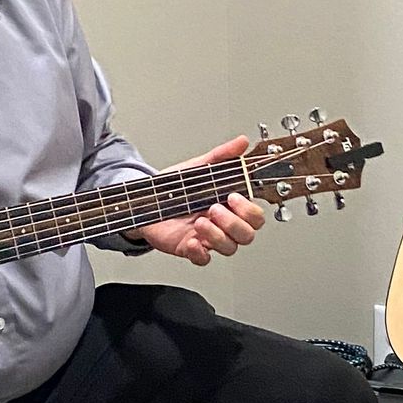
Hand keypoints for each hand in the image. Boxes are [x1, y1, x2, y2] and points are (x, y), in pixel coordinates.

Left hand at [136, 137, 265, 267]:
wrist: (147, 199)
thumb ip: (221, 156)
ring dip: (217, 235)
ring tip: (199, 222)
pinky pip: (204, 259)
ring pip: (229, 248)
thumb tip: (241, 142)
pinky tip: (193, 242)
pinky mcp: (191, 249)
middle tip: (214, 208)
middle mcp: (223, 224)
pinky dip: (200, 253)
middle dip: (234, 223)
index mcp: (230, 206)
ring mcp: (208, 237)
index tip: (233, 196)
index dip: (249, 210)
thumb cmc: (176, 187)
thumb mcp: (199, 167)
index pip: (254, 216)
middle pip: (247, 235)